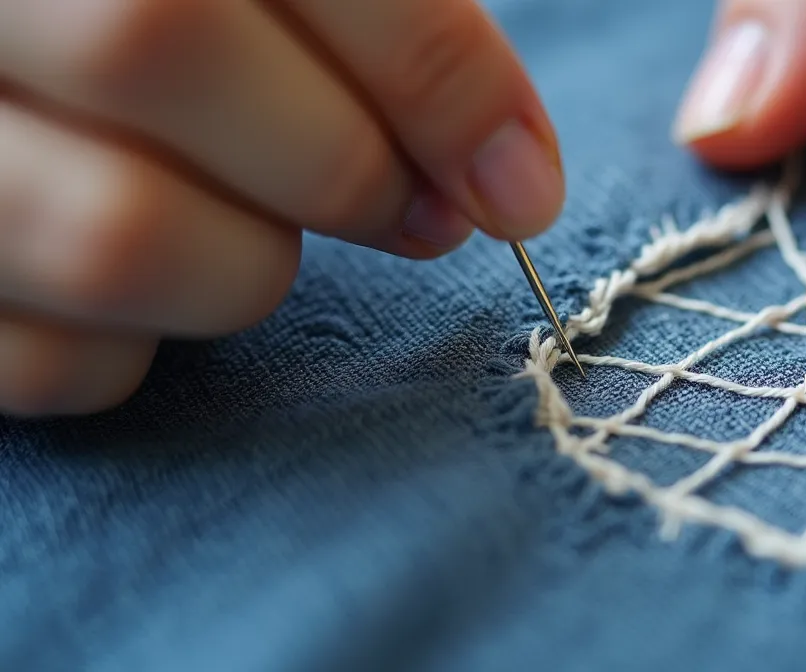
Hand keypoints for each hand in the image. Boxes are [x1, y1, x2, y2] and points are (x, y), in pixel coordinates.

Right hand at [0, 0, 563, 415]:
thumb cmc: (176, 30)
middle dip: (348, 165)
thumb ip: (375, 17)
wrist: (30, 57)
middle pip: (160, 47)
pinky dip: (140, 352)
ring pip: (109, 232)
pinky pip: (49, 360)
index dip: (433, 67)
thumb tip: (506, 173)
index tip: (521, 177)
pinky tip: (159, 290)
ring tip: (261, 235)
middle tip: (419, 213)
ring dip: (247, 265)